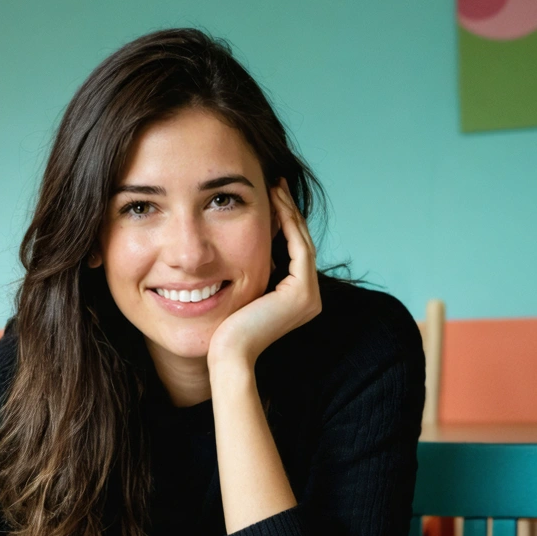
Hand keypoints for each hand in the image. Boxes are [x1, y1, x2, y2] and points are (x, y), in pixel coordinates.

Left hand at [207, 178, 321, 368]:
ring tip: (276, 186)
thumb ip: (252, 271)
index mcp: (298, 298)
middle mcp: (310, 297)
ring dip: (289, 212)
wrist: (227, 352)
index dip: (284, 222)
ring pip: (301, 241)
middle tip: (276, 183)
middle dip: (288, 211)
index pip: (293, 251)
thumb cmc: (226, 329)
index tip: (271, 196)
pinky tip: (275, 204)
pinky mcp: (302, 292)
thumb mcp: (243, 292)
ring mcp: (310, 296)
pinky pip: (298, 248)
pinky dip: (287, 224)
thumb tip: (243, 244)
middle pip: (300, 243)